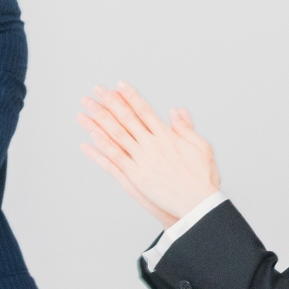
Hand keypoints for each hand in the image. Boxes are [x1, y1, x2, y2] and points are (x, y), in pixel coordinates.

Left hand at [78, 82, 221, 226]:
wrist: (198, 203)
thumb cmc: (202, 178)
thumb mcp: (200, 147)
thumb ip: (186, 127)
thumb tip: (177, 110)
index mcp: (166, 136)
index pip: (143, 110)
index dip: (130, 96)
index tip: (118, 85)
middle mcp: (151, 145)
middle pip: (125, 118)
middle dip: (109, 102)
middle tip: (96, 90)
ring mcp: (141, 161)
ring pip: (116, 136)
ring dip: (99, 120)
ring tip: (86, 108)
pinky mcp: (135, 177)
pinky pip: (114, 160)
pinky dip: (102, 149)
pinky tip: (90, 138)